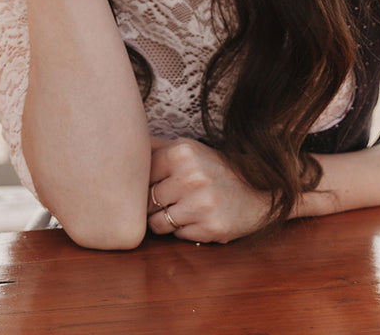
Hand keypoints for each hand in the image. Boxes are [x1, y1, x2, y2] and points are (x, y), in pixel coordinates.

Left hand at [147, 136, 272, 242]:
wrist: (260, 190)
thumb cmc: (215, 168)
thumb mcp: (189, 148)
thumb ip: (156, 147)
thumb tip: (120, 143)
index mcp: (181, 152)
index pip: (140, 175)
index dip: (143, 183)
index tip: (153, 184)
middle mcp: (191, 176)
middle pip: (146, 201)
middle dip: (152, 204)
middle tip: (166, 200)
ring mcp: (202, 204)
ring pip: (157, 223)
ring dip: (164, 220)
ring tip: (179, 210)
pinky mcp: (212, 228)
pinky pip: (178, 235)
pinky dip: (183, 230)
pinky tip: (197, 219)